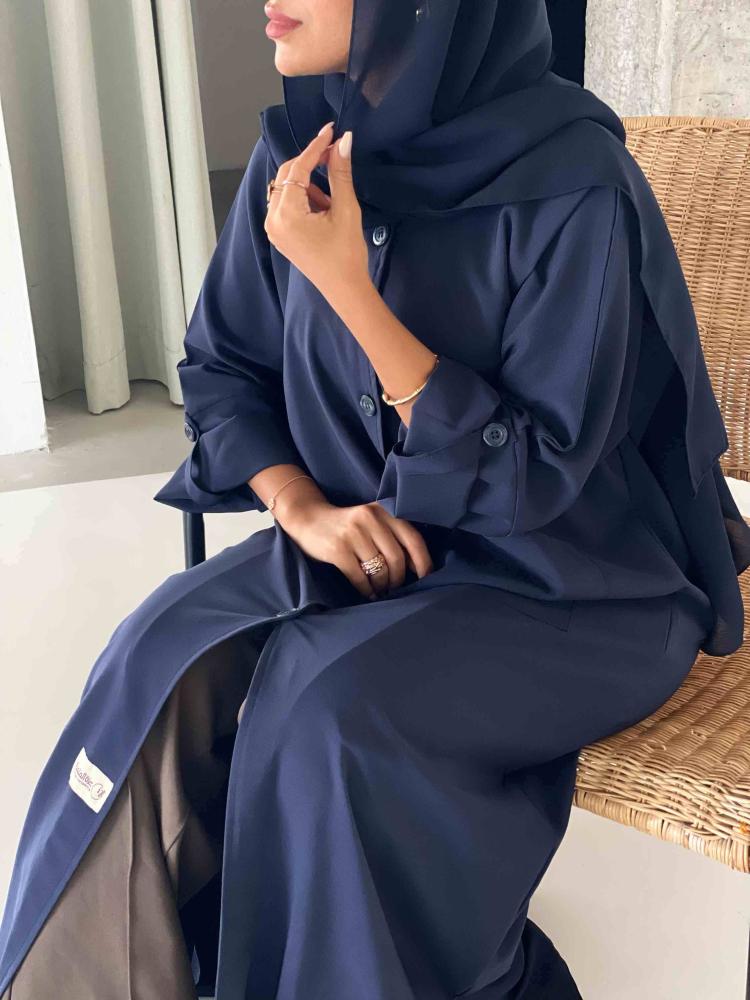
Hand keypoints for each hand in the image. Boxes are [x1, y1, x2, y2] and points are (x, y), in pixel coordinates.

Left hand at [263, 124, 370, 301]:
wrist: (345, 289)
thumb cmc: (347, 254)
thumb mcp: (346, 210)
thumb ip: (340, 173)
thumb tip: (343, 141)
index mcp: (286, 215)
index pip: (298, 169)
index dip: (315, 147)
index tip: (330, 131)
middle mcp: (272, 220)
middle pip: (287, 176)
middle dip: (310, 163)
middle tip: (335, 153)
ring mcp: (273, 228)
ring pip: (287, 189)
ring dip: (308, 183)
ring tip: (332, 196)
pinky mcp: (279, 234)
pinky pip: (286, 204)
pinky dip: (304, 197)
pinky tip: (323, 207)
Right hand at [275, 494, 433, 599]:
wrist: (308, 519)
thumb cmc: (347, 526)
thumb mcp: (372, 522)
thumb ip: (393, 536)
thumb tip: (417, 566)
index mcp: (384, 510)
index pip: (413, 538)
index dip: (423, 561)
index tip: (426, 577)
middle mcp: (370, 518)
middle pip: (397, 558)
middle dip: (399, 579)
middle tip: (395, 588)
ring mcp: (353, 533)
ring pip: (379, 570)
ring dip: (382, 585)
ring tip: (380, 589)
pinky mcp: (337, 549)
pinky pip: (360, 577)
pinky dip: (366, 589)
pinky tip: (367, 592)